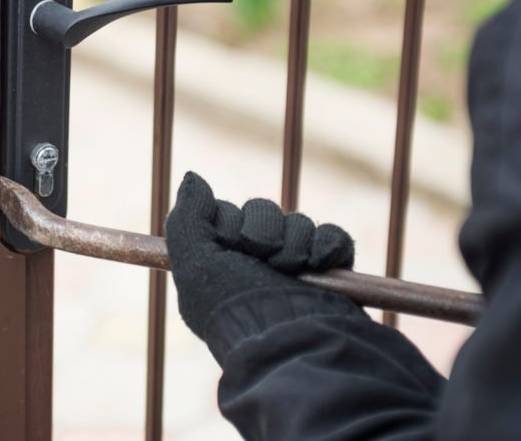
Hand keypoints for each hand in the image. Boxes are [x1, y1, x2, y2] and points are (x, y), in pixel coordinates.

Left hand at [165, 172, 354, 338]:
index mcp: (223, 266)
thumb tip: (193, 179)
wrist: (298, 340)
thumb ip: (188, 219)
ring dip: (295, 242)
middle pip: (263, 213)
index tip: (230, 245)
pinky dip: (327, 245)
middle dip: (264, 231)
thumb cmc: (241, 308)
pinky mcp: (332, 273)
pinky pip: (332, 236)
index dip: (231, 223)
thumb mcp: (197, 265)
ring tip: (292, 270)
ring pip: (298, 223)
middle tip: (264, 257)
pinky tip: (319, 265)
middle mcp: (257, 267)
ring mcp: (296, 270)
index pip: (228, 215)